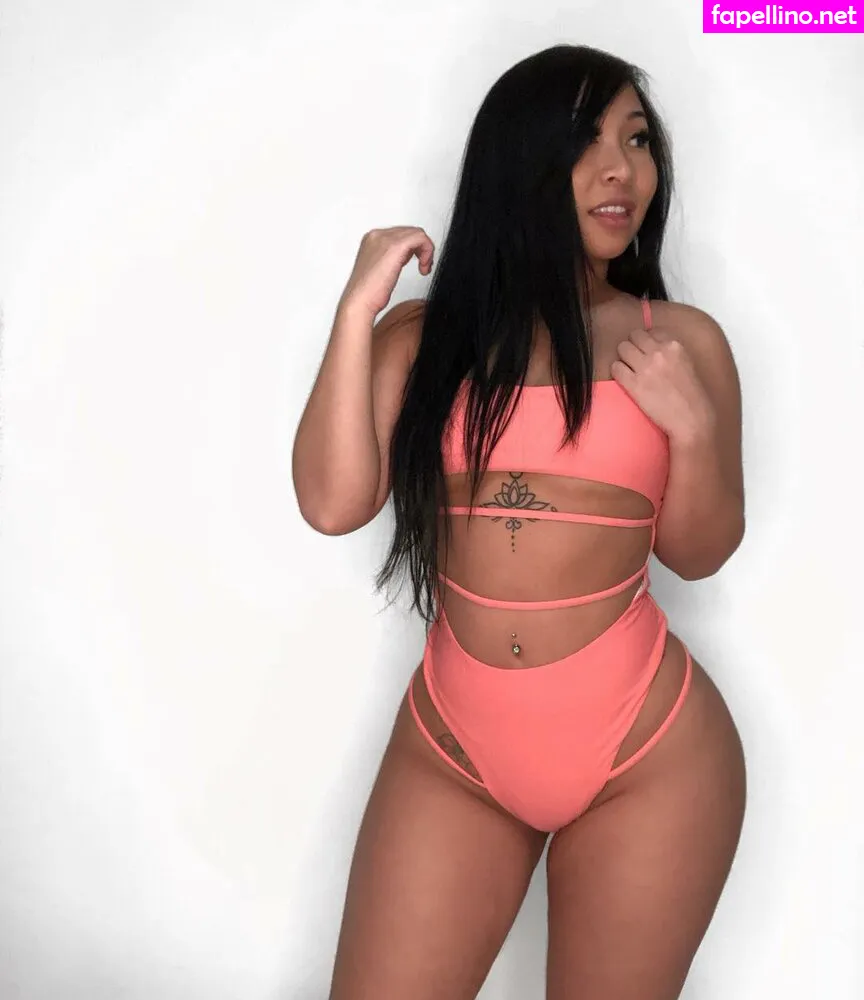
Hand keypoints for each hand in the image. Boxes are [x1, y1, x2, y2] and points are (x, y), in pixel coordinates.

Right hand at [338, 226, 434, 319]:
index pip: (401, 233)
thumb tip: (407, 256)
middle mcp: (377, 235)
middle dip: (421, 249)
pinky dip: (427, 251)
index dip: (414, 248)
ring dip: (426, 251)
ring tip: (424, 268)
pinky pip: (420, 238)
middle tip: (424, 266)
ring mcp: (385, 238)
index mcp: (372, 239)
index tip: (418, 263)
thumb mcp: (380, 270)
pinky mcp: (395, 246)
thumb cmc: (368, 293)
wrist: (359, 301)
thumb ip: (391, 258)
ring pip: (417, 233)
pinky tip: (424, 268)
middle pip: (410, 231)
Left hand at [610, 326, 715, 441]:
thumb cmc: (691, 395)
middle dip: (633, 346)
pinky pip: (615, 367)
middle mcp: (659, 352)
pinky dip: (618, 371)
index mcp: (674, 346)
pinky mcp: (633, 384)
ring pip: (622, 348)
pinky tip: (625, 379)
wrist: (691, 419)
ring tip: (630, 369)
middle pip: (633, 336)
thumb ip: (670, 352)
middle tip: (635, 360)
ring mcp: (645, 367)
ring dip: (624, 357)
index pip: (650, 331)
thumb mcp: (686, 363)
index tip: (646, 351)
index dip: (646, 341)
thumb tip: (652, 345)